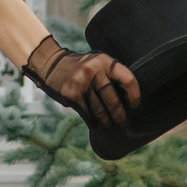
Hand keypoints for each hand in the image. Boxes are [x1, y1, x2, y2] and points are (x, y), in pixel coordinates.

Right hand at [23, 36, 140, 126]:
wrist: (51, 64)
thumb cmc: (82, 67)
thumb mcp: (98, 63)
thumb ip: (111, 76)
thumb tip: (128, 100)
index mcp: (105, 61)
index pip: (128, 80)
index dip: (134, 96)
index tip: (134, 106)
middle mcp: (94, 70)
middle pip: (113, 100)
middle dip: (119, 115)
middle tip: (122, 121)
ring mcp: (82, 82)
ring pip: (100, 110)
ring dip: (106, 121)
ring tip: (109, 124)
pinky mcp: (71, 95)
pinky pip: (87, 113)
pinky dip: (92, 121)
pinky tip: (95, 123)